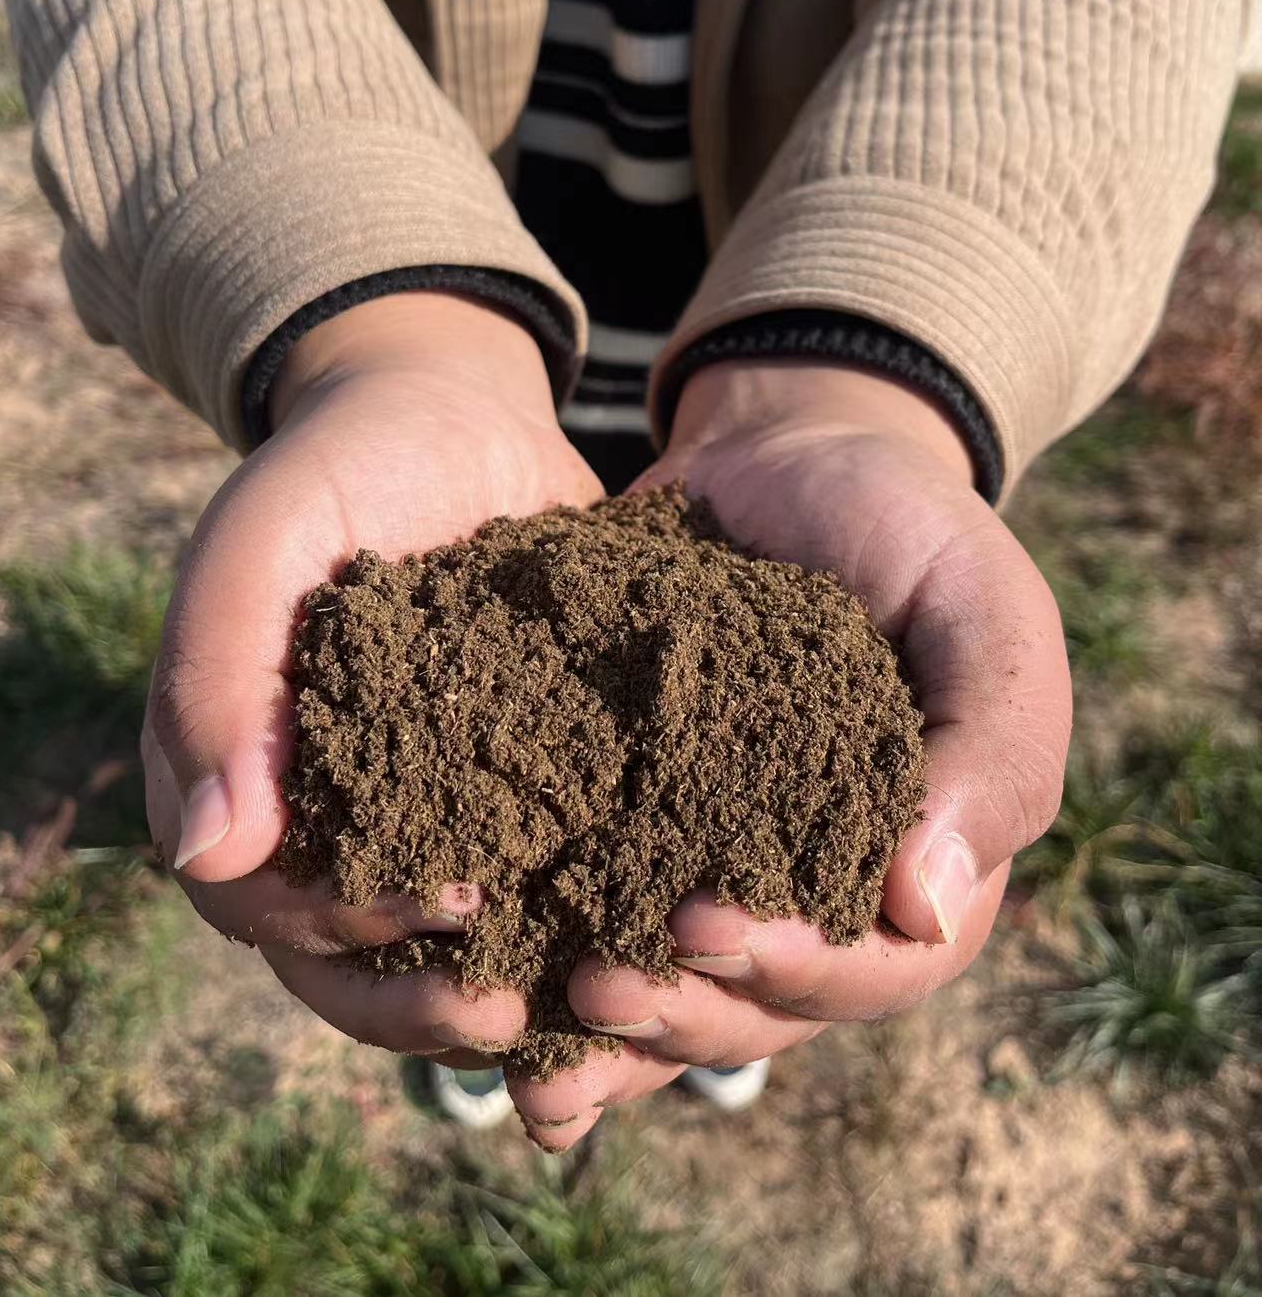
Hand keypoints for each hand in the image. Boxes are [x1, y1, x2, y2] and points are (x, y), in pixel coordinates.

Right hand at [142, 292, 600, 1068]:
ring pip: (448, 944)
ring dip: (508, 989)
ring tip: (591, 1005)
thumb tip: (209, 858)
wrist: (449, 415)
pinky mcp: (519, 789)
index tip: (443, 911)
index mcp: (245, 780)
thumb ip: (216, 679)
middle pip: (354, 959)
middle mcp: (332, 817)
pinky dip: (582, 925)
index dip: (345, 929)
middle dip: (426, 1003)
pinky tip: (652, 941)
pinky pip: (538, 879)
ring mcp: (426, 811)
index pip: (272, 903)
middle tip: (514, 1015)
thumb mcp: (262, 542)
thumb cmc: (336, 469)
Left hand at [505, 362, 1071, 1148]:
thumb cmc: (907, 526)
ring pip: (679, 994)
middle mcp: (823, 890)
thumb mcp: (983, 609)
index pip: (877, 966)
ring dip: (614, 1031)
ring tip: (533, 1024)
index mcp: (924, 859)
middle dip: (682, 1011)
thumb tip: (929, 908)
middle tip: (601, 987)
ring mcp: (723, 865)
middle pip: (762, 1008)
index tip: (709, 926)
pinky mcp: (634, 825)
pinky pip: (600, 925)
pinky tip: (492, 1022)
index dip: (798, 969)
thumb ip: (995, 746)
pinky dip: (551, 984)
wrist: (790, 455)